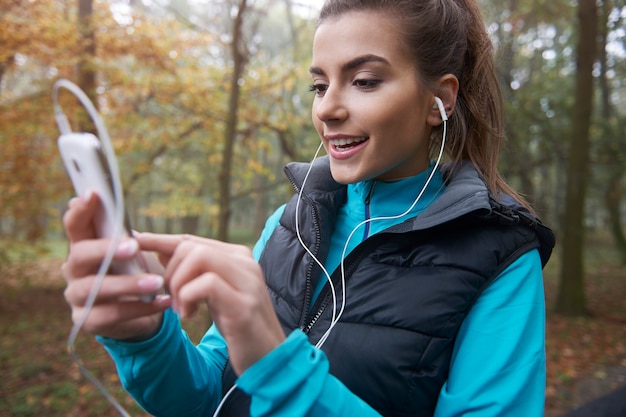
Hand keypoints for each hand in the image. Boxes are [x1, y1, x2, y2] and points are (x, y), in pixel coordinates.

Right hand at [61, 192, 171, 340]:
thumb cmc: (134, 272)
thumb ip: (125, 235)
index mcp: (84, 247)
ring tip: (157, 282)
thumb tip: (120, 214)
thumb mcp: (133, 253)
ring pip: (95, 288)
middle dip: (106, 250)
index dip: (80, 211)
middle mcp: (74, 271)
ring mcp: (77, 297)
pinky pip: (112, 314)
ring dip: (128, 284)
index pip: (75, 226)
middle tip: (135, 246)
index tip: (93, 194)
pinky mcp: (88, 321)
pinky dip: (141, 308)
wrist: (140, 312)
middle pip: (79, 256)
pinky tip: (164, 301)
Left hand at [137, 232, 285, 374]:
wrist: (270, 356)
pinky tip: (189, 316)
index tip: (135, 241)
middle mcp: (245, 263)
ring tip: (180, 309)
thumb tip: (160, 250)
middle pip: (191, 246)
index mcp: (237, 257)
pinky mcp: (244, 304)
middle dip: (169, 273)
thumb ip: (193, 273)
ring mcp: (247, 281)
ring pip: (198, 257)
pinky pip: (205, 284)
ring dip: (177, 285)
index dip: (160, 241)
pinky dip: (187, 298)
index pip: (192, 240)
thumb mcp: (213, 295)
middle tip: (169, 300)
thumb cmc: (239, 326)